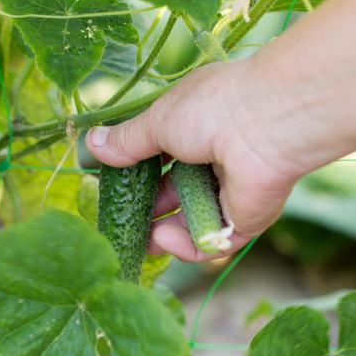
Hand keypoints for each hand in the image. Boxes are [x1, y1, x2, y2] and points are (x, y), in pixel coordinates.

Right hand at [86, 61, 299, 261]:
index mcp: (197, 128)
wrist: (262, 125)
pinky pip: (211, 239)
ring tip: (144, 241)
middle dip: (151, 212)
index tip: (117, 188)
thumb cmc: (209, 111)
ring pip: (192, 221)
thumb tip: (93, 143)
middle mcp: (215, 160)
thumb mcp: (157, 122)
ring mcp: (232, 191)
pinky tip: (165, 239)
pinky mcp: (244, 219)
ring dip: (165, 233)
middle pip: (177, 194)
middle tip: (126, 226)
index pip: (164, 157)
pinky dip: (187, 245)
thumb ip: (127, 141)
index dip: (140, 175)